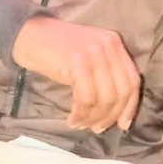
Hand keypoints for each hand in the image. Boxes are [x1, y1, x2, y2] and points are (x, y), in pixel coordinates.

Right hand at [11, 16, 140, 134]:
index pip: (133, 80)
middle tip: (95, 128)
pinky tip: (72, 118)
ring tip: (80, 124)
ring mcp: (93, 51)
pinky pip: (86, 97)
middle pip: (121, 91)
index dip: (130, 107)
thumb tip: (117, 112)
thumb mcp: (89, 58)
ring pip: (104, 97)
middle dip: (109, 116)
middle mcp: (108, 45)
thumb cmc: (57, 51)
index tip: (122, 125)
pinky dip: (81, 113)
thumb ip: (105, 75)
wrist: (29, 35)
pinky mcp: (77, 60)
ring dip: (93, 118)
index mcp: (114, 43)